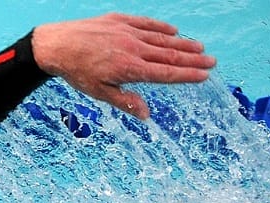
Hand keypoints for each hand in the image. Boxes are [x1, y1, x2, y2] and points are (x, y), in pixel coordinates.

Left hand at [32, 13, 215, 118]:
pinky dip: (161, 28)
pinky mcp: (119, 20)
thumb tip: (146, 115)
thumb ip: (125, 101)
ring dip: (182, 43)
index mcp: (129, 69)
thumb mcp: (99, 93)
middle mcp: (133, 48)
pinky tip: (173, 32)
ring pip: (161, 38)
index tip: (204, 75)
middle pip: (169, 55)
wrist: (57, 45)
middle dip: (193, 59)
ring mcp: (127, 32)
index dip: (187, 75)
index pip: (165, 73)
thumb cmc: (77, 73)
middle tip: (212, 62)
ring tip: (200, 48)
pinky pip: (146, 23)